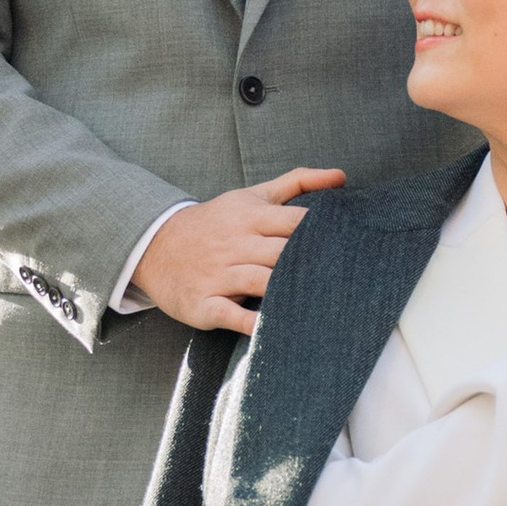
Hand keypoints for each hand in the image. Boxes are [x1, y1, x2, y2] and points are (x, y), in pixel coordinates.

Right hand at [133, 169, 345, 331]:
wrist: (156, 245)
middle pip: (282, 253)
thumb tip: (341, 176)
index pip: (294, 221)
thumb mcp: (251, 196)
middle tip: (345, 277)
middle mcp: (235, 244)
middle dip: (311, 264)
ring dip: (288, 292)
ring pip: (260, 282)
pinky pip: (230, 314)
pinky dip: (252, 323)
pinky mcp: (203, 302)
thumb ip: (296, 183)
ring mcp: (218, 274)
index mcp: (250, 216)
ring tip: (319, 304)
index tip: (350, 244)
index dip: (323, 233)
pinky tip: (273, 329)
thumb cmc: (217, 222)